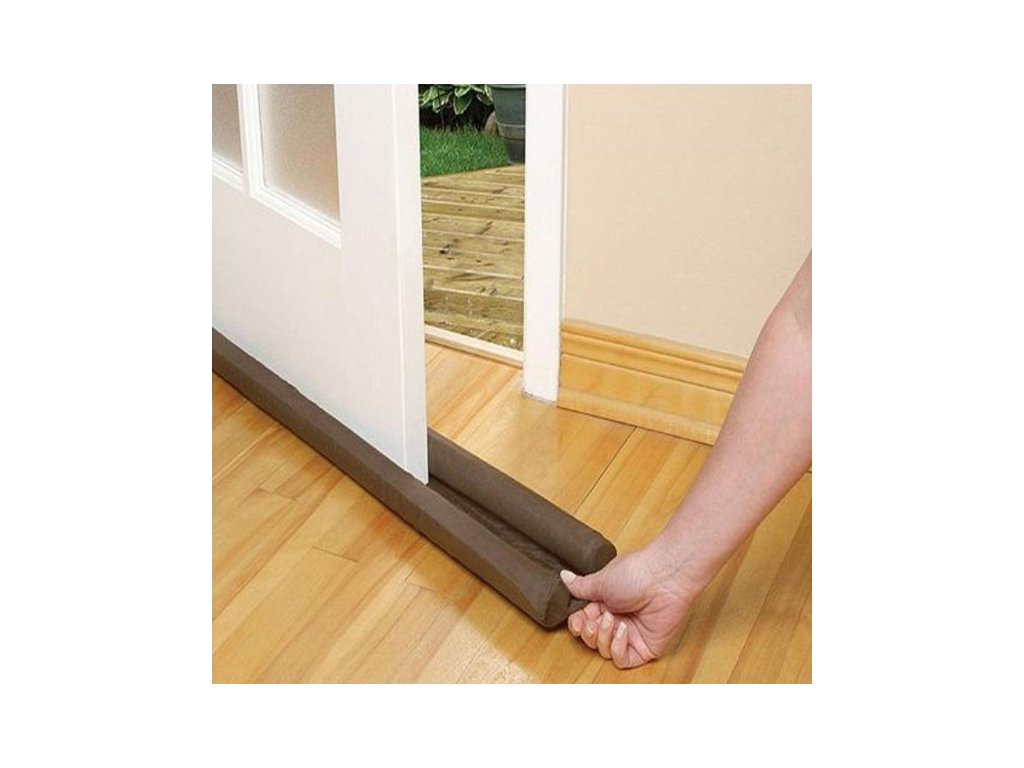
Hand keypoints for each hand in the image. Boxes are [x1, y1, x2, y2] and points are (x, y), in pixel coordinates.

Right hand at [562, 547, 699, 668]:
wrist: (663, 578)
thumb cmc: (635, 573)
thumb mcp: (601, 580)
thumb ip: (581, 587)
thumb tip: (564, 577)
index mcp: (605, 604)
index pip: (584, 623)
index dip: (578, 624)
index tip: (578, 619)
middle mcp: (617, 620)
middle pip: (592, 639)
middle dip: (588, 632)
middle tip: (593, 620)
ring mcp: (631, 635)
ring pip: (604, 651)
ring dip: (602, 636)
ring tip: (610, 619)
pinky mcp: (644, 647)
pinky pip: (622, 659)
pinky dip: (617, 647)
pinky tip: (622, 630)